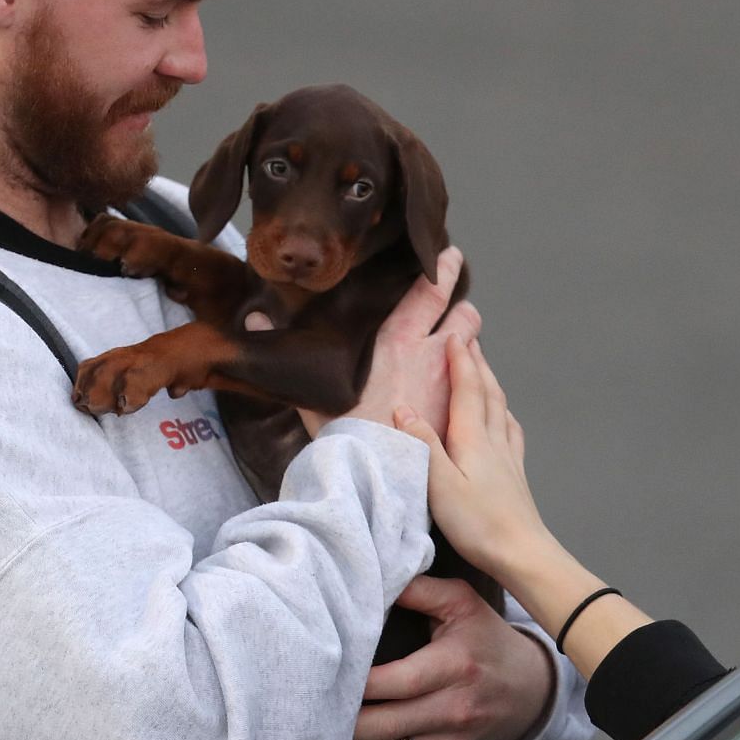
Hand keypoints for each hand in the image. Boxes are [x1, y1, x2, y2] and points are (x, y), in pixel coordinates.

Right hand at [244, 247, 479, 438]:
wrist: (380, 483)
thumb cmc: (347, 440)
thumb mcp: (311, 396)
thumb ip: (287, 355)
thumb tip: (253, 317)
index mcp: (398, 343)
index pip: (430, 292)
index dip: (443, 269)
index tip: (450, 256)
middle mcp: (433, 357)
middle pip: (465, 317)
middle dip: (463, 314)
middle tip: (454, 316)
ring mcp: (455, 388)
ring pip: (479, 351)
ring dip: (471, 350)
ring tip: (460, 357)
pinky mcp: (468, 418)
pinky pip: (486, 391)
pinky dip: (478, 387)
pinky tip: (465, 397)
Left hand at [325, 576, 552, 739]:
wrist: (531, 692)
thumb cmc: (488, 640)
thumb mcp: (463, 603)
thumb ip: (419, 589)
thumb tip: (373, 572)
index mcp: (453, 668)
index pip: (395, 682)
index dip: (355, 685)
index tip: (316, 678)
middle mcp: (450, 711)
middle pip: (383, 726)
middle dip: (336, 726)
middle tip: (291, 718)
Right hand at [392, 337, 558, 588]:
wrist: (522, 553)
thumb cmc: (478, 523)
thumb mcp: (439, 484)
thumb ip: (423, 444)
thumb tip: (404, 408)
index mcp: (473, 439)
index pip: (467, 390)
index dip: (460, 361)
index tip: (453, 336)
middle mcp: (494, 442)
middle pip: (488, 393)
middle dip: (477, 365)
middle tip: (469, 341)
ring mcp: (508, 459)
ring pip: (502, 410)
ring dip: (492, 385)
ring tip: (485, 371)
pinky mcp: (515, 476)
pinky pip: (511, 432)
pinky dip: (505, 414)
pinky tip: (506, 420)